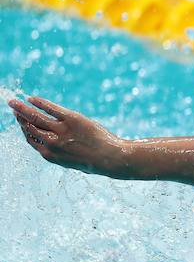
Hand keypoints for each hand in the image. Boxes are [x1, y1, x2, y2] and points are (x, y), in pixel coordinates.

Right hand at [7, 96, 129, 176]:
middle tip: (13, 108)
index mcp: (50, 155)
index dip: (24, 129)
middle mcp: (52, 143)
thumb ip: (60, 153)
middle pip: (30, 127)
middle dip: (20, 117)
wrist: (112, 158)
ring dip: (22, 109)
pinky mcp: (72, 119)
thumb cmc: (95, 161)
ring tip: (14, 102)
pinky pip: (51, 108)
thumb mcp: (72, 162)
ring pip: (35, 118)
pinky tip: (32, 98)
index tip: (20, 121)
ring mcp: (61, 131)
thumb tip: (53, 147)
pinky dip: (40, 103)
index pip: (31, 139)